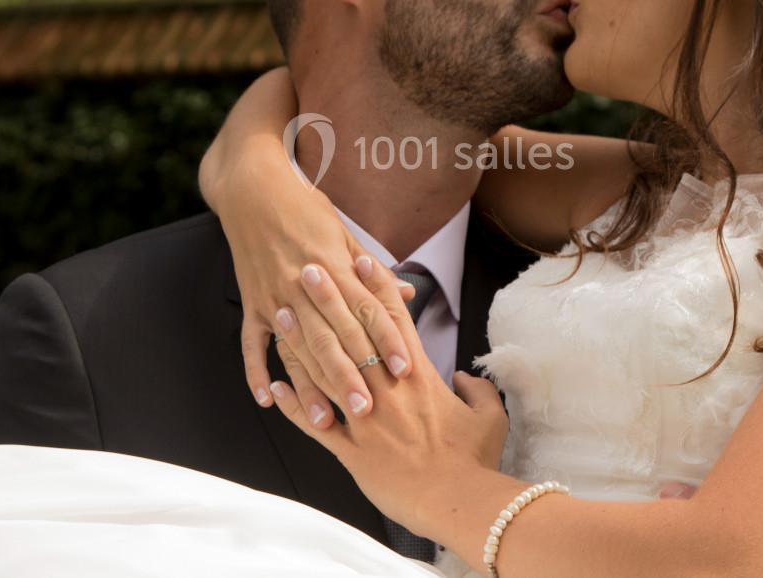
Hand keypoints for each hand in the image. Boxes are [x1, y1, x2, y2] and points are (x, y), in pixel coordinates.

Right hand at [198, 70, 421, 424]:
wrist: (253, 187)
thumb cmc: (305, 206)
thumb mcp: (344, 231)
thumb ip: (373, 270)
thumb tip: (408, 292)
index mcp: (334, 266)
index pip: (366, 309)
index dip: (386, 339)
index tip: (403, 368)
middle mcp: (304, 285)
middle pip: (332, 337)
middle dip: (351, 375)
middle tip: (369, 410)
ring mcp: (274, 295)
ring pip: (296, 349)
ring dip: (310, 386)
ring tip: (324, 420)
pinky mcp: (251, 301)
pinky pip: (252, 343)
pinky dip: (256, 371)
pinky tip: (267, 400)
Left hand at [266, 260, 507, 530]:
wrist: (457, 503)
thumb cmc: (474, 461)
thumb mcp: (490, 417)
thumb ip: (477, 390)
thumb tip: (465, 377)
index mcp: (418, 376)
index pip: (393, 320)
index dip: (376, 287)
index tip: (359, 259)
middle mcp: (386, 389)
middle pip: (351, 333)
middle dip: (329, 298)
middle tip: (307, 268)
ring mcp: (364, 419)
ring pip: (325, 371)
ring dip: (301, 341)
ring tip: (282, 314)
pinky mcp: (351, 451)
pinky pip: (314, 424)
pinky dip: (292, 406)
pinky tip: (272, 387)